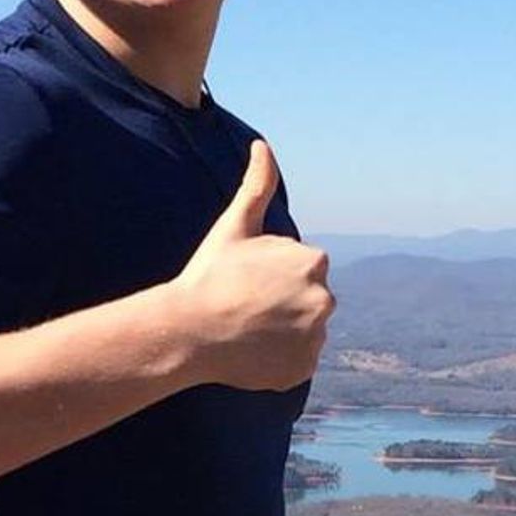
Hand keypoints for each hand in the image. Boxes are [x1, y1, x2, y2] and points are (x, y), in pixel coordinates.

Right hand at [173, 140, 334, 391]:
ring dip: (281, 328)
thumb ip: (257, 184)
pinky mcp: (303, 370)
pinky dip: (278, 356)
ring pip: (303, 329)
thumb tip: (262, 145)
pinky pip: (296, 360)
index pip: (301, 266)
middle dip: (281, 299)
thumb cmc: (211, 273)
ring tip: (245, 326)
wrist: (190, 329)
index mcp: (313, 262)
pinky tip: (250, 348)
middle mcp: (324, 300)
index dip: (270, 271)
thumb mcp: (235, 224)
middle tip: (243, 303)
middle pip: (306, 297)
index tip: (245, 277)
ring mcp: (315, 339)